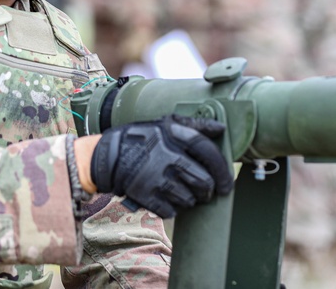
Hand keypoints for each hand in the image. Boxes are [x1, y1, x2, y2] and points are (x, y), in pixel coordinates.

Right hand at [90, 114, 234, 217]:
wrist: (108, 157)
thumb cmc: (141, 139)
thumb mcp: (165, 124)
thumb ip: (194, 125)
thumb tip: (221, 129)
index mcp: (174, 136)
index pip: (208, 152)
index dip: (222, 169)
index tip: (226, 182)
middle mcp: (169, 158)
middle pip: (204, 183)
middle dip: (208, 190)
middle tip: (205, 190)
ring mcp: (158, 179)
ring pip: (190, 200)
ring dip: (190, 199)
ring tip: (181, 191)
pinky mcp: (148, 196)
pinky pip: (172, 211)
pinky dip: (172, 208)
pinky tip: (166, 197)